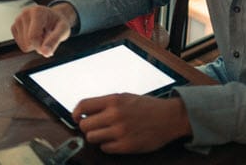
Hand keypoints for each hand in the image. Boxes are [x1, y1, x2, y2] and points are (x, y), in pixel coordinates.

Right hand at [11, 4, 75, 56]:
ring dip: (34, 44)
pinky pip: (20, 45)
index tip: (49, 45)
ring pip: (23, 45)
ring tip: (41, 33)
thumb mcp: (63, 30)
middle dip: (39, 44)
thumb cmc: (58, 23)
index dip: (41, 46)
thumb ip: (55, 40)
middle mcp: (25, 13)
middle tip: (46, 35)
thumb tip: (45, 53)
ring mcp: (18, 20)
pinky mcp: (14, 27)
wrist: (53, 17)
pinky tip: (34, 34)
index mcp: (37, 11)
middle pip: (28, 43)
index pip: (33, 37)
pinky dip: (29, 43)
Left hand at [73, 94, 191, 153]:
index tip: (75, 117)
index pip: (83, 106)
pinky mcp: (125, 146)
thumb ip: (106, 103)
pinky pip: (105, 148)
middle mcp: (114, 115)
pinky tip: (116, 140)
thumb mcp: (125, 97)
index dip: (75, 113)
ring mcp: (120, 131)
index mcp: (113, 100)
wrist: (169, 117)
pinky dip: (108, 145)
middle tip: (94, 127)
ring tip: (106, 133)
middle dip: (87, 127)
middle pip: (84, 125)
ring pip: (92, 138)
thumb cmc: (148, 107)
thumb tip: (85, 112)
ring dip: (97, 137)